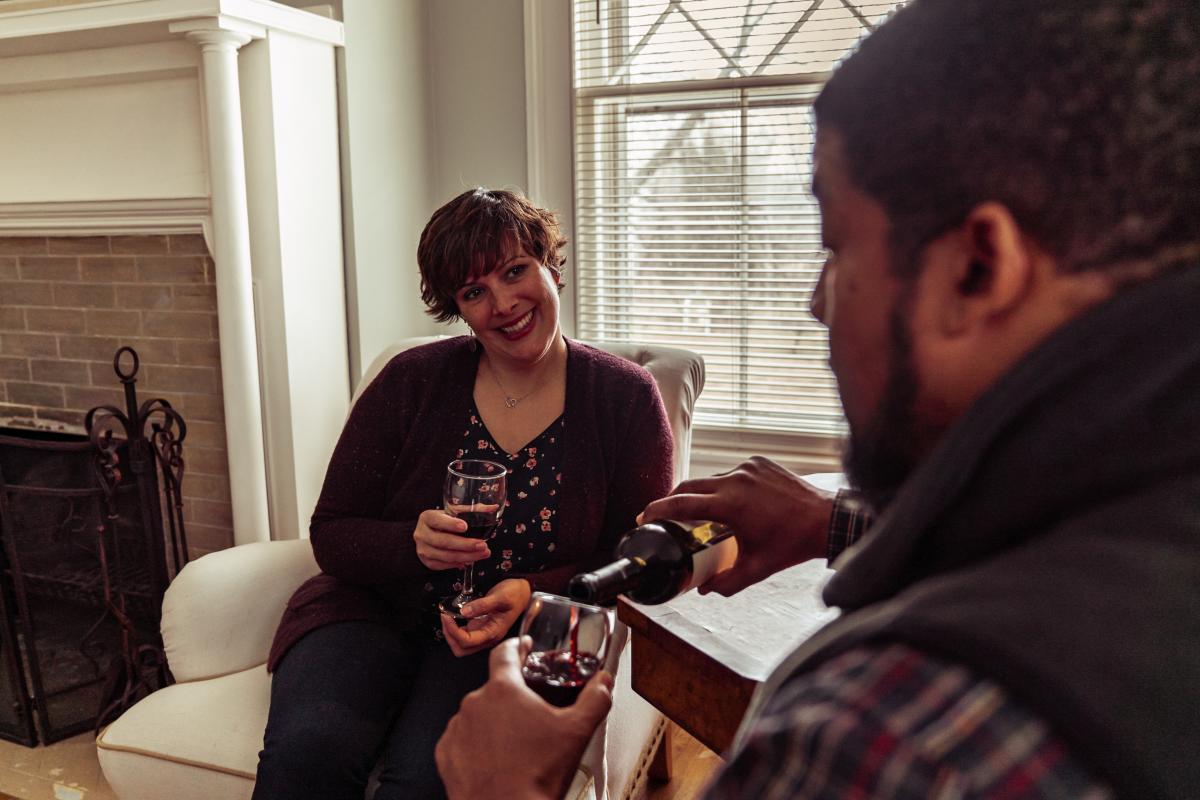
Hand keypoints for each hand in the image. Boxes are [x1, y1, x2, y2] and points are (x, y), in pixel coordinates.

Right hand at [414, 509, 490, 570]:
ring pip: (446, 556)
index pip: (438, 521)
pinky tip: (471, 560)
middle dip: (465, 545)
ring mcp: (423, 549)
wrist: (427, 534)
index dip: (451, 524)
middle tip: (483, 545)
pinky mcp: (427, 562)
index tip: (465, 527)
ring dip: (466, 556)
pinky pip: (444, 565)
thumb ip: (472, 510)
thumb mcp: (454, 513)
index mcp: (427, 517)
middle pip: (444, 542)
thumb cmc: (443, 521)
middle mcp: (421, 534)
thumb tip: (494, 508)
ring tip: (483, 553)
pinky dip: (459, 563)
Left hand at [436, 637, 613, 799]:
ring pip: (478, 715)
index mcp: (504, 689)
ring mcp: (457, 729)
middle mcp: (475, 704)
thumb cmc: (536, 777)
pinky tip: (496, 760)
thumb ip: (594, 699)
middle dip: (512, 699)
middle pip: (495, 689)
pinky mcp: (446, 755)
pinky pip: (462, 740)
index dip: (517, 647)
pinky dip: (476, 746)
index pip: (505, 652)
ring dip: (493, 723)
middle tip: (531, 720)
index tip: (522, 647)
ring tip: (515, 747)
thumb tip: (604, 683)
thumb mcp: (577, 732)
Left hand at [440, 579, 530, 656]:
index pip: (467, 641)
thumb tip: (464, 612)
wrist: (523, 593)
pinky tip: (454, 616)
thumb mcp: (500, 596)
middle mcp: (488, 637)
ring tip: (447, 616)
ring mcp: (484, 634)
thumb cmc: (515, 594)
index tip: (446, 615)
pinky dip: (455, 629)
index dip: (453, 631)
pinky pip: (465, 636)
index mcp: (493, 632)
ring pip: (462, 645)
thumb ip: (482, 604)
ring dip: (451, 634)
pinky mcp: (482, 629)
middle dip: (449, 636)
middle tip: (445, 618)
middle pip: (462, 649)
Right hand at [638, 457, 834, 596]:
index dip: (659, 509)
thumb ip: (726, 582)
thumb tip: (704, 589)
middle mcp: (736, 479)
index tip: (645, 516)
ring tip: (696, 512)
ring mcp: (748, 467)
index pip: (682, 503)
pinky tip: (727, 502)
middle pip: (690, 486)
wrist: (826, 519)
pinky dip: (724, 486)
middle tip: (661, 515)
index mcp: (731, 504)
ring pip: (711, 479)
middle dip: (672, 499)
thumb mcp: (757, 568)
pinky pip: (731, 473)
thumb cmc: (793, 543)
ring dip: (700, 494)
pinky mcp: (759, 462)